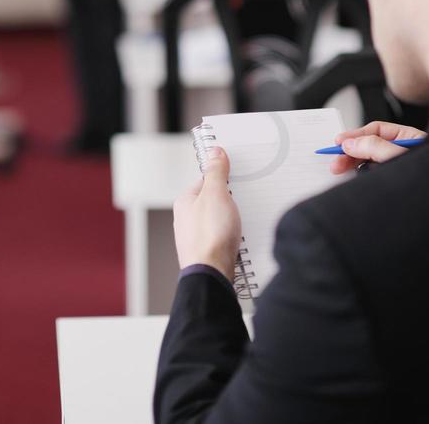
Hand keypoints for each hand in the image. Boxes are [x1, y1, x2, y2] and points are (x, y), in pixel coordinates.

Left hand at [173, 146, 241, 281]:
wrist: (211, 275)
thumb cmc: (209, 236)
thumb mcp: (215, 194)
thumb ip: (216, 172)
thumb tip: (214, 151)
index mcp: (185, 202)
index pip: (206, 180)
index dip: (224, 177)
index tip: (238, 176)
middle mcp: (187, 219)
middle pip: (214, 201)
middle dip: (230, 202)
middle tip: (243, 204)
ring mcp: (196, 238)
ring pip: (220, 221)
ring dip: (233, 222)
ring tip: (242, 224)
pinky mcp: (207, 253)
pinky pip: (223, 239)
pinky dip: (233, 238)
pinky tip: (241, 241)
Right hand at [330, 120, 427, 174]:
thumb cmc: (428, 177)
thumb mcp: (396, 156)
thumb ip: (373, 147)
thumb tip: (350, 143)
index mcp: (407, 138)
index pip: (376, 130)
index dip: (354, 134)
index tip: (337, 142)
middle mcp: (402, 152)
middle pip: (370, 145)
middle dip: (350, 152)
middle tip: (334, 162)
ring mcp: (397, 168)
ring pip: (369, 162)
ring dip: (353, 164)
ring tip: (340, 170)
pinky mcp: (393, 183)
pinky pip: (372, 176)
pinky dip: (361, 177)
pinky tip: (353, 180)